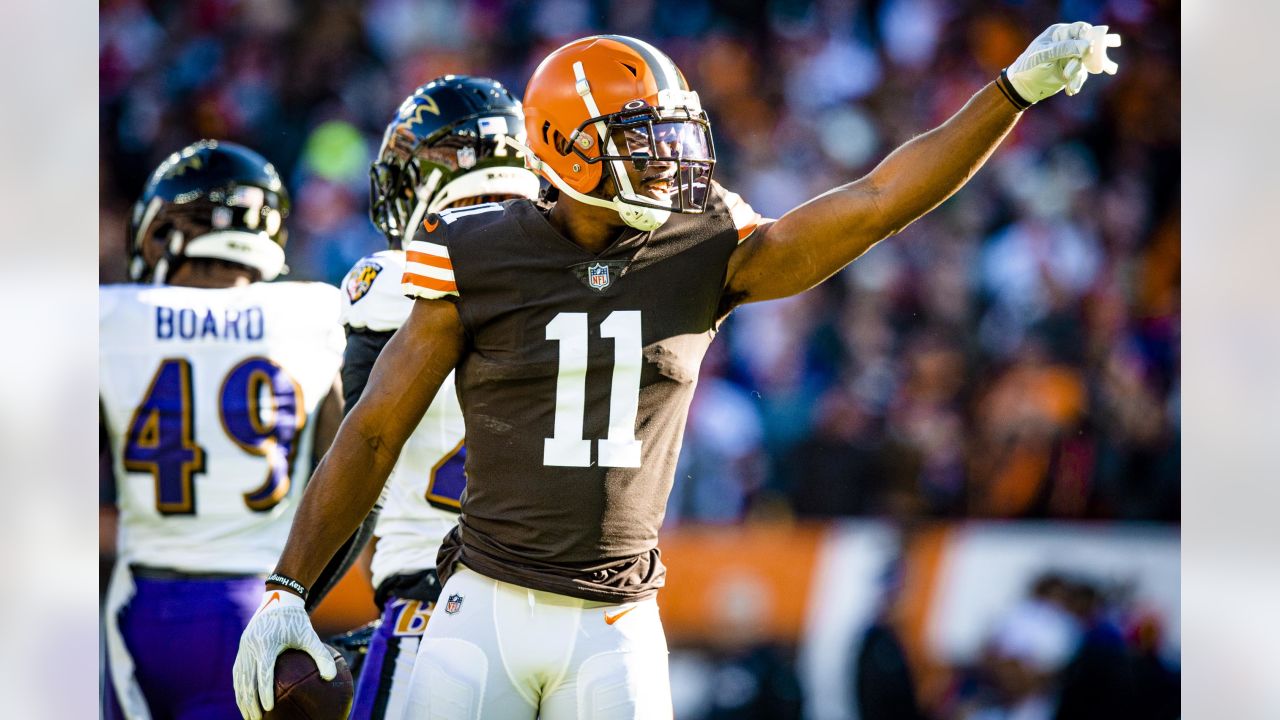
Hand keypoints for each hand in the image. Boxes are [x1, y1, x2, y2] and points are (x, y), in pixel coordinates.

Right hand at [233, 590, 335, 719]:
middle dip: (250, 703)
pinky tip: (245, 701)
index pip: (264, 673)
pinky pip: (238, 672)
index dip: (265, 692)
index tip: (268, 708)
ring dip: (242, 700)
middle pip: (247, 680)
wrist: (278, 599)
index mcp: (267, 644)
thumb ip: (321, 655)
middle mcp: (251, 647)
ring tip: (248, 717)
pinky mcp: (242, 648)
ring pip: (239, 679)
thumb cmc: (296, 620)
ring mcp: (244, 648)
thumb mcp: (310, 635)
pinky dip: (240, 689)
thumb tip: (332, 677)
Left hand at [1005, 22, 1121, 103]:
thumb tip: (1087, 46)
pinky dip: (1077, 82)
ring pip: (1085, 62)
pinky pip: (1081, 75)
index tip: (1090, 46)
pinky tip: (1071, 90)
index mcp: (1059, 34)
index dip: (1087, 34)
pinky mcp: (1071, 71)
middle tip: (1115, 43)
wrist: (1021, 87)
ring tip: (1070, 82)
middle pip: (1088, 43)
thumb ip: (1064, 49)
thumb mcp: (1043, 56)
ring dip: (1078, 73)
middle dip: (1098, 48)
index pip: (1079, 29)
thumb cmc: (1028, 66)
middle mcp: (1067, 44)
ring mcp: (1070, 58)